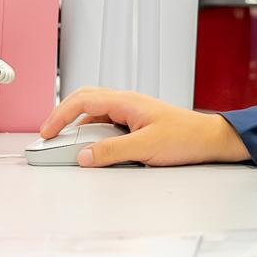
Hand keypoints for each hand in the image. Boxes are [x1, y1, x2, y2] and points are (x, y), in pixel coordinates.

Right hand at [40, 88, 249, 167]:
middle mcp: (126, 102)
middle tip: (48, 134)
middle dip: (62, 115)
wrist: (209, 140)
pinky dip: (92, 132)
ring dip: (77, 124)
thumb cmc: (185, 137)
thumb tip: (83, 157)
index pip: (83, 101)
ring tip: (65, 142)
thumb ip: (112, 152)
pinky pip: (106, 123)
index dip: (60, 115)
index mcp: (126, 101)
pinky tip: (91, 147)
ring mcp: (131, 112)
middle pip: (85, 100)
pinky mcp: (136, 123)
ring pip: (95, 111)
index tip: (46, 132)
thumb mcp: (145, 148)